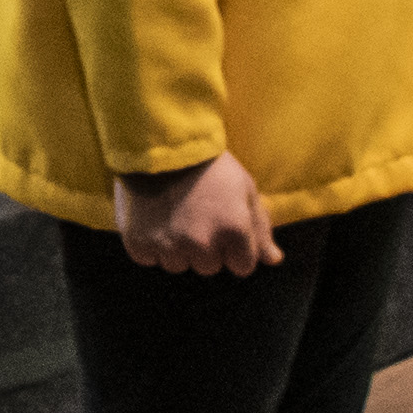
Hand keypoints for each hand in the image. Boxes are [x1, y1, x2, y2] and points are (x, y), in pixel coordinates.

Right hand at [111, 153, 277, 275]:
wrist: (158, 144)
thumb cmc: (209, 166)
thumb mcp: (245, 189)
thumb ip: (260, 229)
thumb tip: (274, 260)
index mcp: (234, 232)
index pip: (242, 267)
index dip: (234, 247)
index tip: (221, 225)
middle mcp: (203, 245)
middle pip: (208, 267)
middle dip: (205, 248)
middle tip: (194, 216)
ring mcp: (169, 246)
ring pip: (178, 265)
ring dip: (176, 248)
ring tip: (171, 216)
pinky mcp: (139, 243)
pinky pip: (148, 258)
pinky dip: (148, 244)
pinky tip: (152, 220)